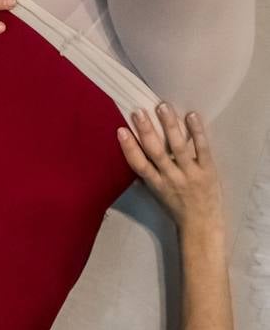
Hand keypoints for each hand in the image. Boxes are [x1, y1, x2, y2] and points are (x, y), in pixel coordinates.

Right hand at [117, 103, 225, 233]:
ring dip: (169, 125)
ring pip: (178, 146)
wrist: (202, 222)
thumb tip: (135, 158)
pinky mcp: (208, 169)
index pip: (139, 164)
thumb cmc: (176, 208)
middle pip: (156, 151)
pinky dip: (197, 132)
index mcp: (156, 184)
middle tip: (139, 112)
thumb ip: (149, 177)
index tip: (121, 131)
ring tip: (163, 107)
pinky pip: (202, 148)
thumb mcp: (157, 195)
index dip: (129, 147)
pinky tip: (191, 116)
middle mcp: (171, 177)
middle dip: (146, 130)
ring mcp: (190, 172)